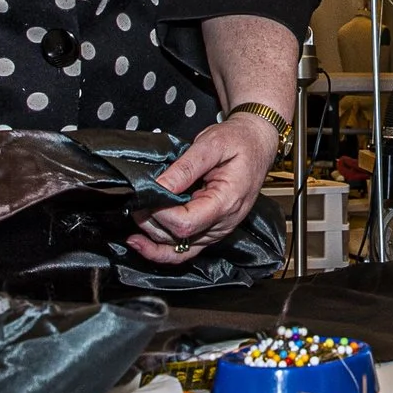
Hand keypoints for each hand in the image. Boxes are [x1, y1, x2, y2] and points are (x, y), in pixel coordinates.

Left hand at [126, 110, 273, 264]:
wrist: (257, 143)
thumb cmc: (239, 141)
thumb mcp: (212, 144)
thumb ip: (185, 167)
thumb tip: (159, 185)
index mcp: (227, 202)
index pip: (186, 223)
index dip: (159, 214)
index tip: (145, 197)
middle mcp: (224, 223)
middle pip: (179, 239)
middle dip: (151, 223)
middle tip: (136, 202)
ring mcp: (218, 230)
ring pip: (180, 250)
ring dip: (153, 239)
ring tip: (135, 219)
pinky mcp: (211, 230)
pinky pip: (185, 249)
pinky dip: (162, 249)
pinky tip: (143, 242)